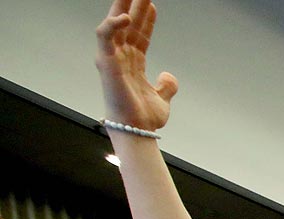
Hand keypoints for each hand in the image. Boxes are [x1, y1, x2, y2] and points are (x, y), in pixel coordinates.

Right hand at [96, 0, 182, 132]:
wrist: (138, 131)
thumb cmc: (144, 118)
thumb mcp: (162, 98)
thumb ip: (166, 85)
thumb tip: (168, 76)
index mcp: (132, 64)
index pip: (139, 35)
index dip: (147, 21)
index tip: (153, 6)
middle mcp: (120, 58)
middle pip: (127, 25)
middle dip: (133, 6)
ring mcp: (112, 58)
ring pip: (115, 24)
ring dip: (123, 6)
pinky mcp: (106, 62)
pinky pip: (105, 36)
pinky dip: (113, 24)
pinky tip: (126, 16)